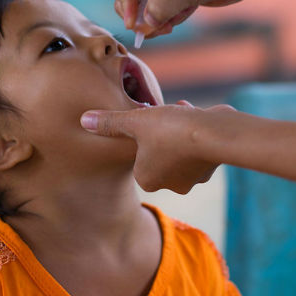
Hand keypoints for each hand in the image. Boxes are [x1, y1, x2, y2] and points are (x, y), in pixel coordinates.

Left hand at [80, 100, 235, 193]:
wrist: (211, 133)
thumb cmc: (169, 130)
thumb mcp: (134, 121)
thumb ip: (109, 123)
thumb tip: (83, 120)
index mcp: (146, 180)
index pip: (137, 158)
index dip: (141, 137)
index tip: (145, 122)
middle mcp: (170, 185)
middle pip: (159, 153)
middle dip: (160, 133)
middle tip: (162, 116)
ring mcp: (192, 178)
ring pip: (179, 149)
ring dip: (178, 129)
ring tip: (180, 110)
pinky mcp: (210, 167)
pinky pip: (197, 147)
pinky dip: (194, 131)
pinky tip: (196, 115)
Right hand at [100, 0, 252, 38]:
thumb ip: (163, 5)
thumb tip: (144, 23)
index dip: (122, 0)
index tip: (136, 20)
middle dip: (141, 14)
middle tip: (161, 25)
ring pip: (138, 7)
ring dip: (155, 19)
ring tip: (176, 20)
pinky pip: (153, 12)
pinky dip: (166, 19)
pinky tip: (184, 13)